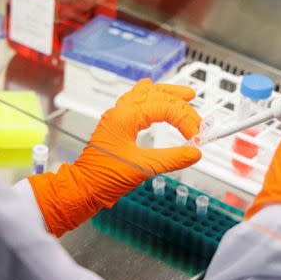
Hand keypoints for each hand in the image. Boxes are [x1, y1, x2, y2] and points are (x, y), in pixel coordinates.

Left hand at [29, 79, 201, 235]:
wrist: (83, 187)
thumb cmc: (103, 177)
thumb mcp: (143, 168)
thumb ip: (172, 159)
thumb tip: (194, 153)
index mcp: (126, 116)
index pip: (165, 108)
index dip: (185, 121)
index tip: (197, 137)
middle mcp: (120, 111)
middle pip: (157, 95)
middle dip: (180, 105)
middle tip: (198, 117)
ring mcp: (117, 117)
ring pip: (145, 93)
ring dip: (167, 94)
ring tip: (185, 95)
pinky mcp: (117, 125)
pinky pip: (135, 101)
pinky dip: (149, 97)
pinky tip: (153, 92)